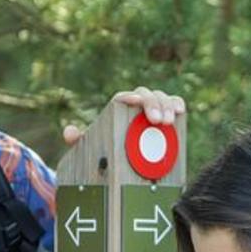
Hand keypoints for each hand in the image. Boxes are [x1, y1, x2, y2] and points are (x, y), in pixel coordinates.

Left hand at [62, 87, 185, 144]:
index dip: (131, 98)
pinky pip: (174, 104)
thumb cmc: (107, 147)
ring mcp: (153, 108)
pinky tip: (181, 111)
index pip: (124, 98)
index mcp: (118, 107)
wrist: (123, 156)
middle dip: (152, 105)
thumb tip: (70, 133)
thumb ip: (79, 140)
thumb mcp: (91, 147)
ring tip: (168, 122)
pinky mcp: (167, 115)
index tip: (135, 102)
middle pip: (146, 95)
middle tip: (155, 121)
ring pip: (161, 98)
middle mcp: (137, 104)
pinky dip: (177, 104)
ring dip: (166, 106)